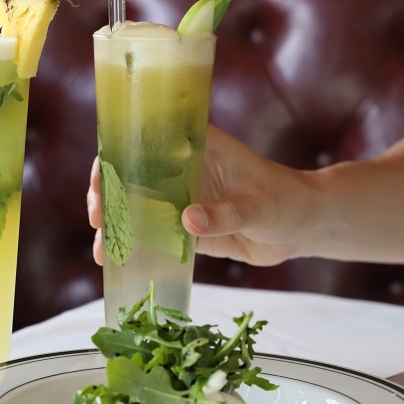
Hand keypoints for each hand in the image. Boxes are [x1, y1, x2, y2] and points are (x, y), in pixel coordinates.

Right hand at [88, 125, 313, 266]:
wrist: (305, 227)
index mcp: (194, 146)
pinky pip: (151, 234)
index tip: (100, 181)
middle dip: (104, 196)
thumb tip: (187, 221)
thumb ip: (225, 213)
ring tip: (102, 250)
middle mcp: (179, 169)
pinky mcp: (184, 226)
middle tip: (98, 219)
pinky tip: (116, 262)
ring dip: (114, 226)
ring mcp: (179, 198)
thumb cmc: (286, 201)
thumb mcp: (257, 205)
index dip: (113, 158)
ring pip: (134, 207)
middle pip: (128, 176)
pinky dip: (133, 246)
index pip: (142, 141)